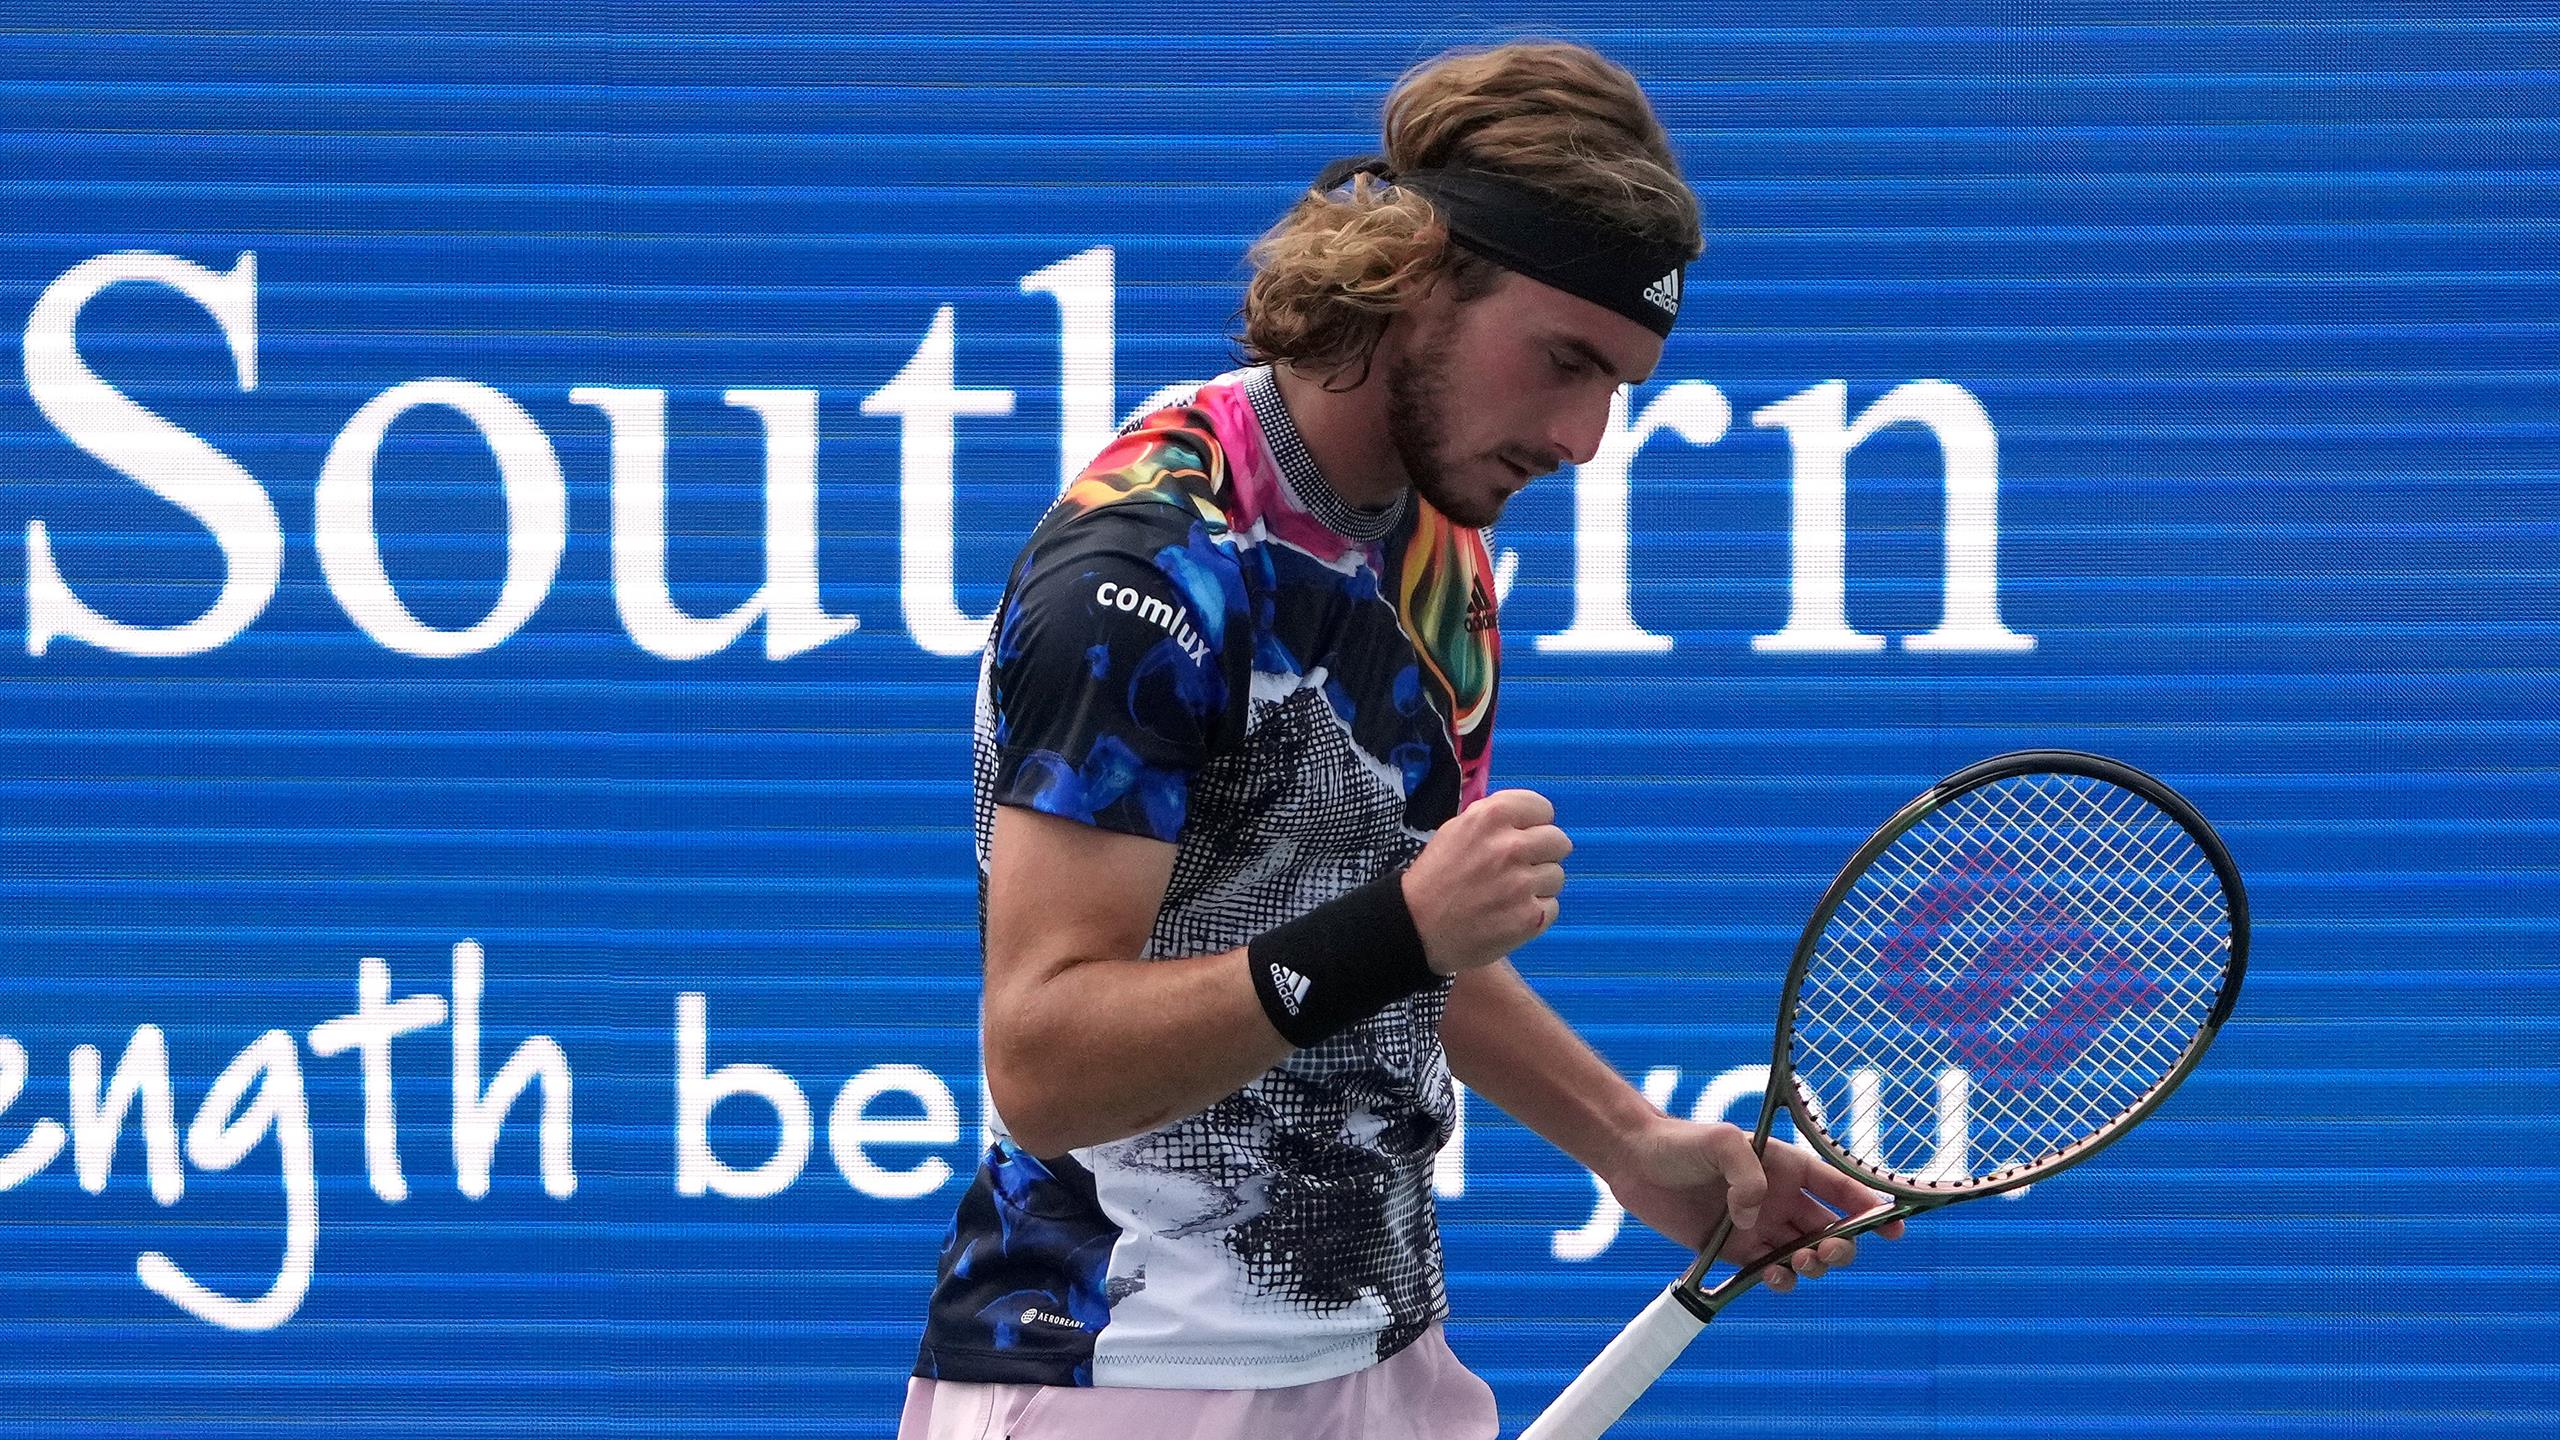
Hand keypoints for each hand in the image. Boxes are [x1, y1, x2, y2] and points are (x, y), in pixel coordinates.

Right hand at [1402, 789, 1571, 976]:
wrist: (1417, 927)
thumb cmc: (1436, 876)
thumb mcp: (1457, 829)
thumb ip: (1494, 819)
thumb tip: (1530, 820)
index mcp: (1491, 817)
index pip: (1543, 809)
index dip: (1534, 824)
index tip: (1523, 836)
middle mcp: (1511, 846)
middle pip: (1558, 842)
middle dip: (1542, 854)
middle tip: (1520, 868)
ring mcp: (1523, 883)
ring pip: (1557, 876)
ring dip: (1539, 885)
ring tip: (1510, 895)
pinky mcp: (1530, 917)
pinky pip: (1552, 906)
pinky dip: (1535, 912)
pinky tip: (1511, 914)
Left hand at [1602, 1115, 1905, 1292]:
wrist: (1634, 1161)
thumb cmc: (1680, 1142)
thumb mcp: (1722, 1141)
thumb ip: (1747, 1176)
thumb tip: (1755, 1219)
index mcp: (1788, 1167)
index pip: (1842, 1190)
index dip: (1873, 1209)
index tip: (1894, 1228)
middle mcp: (1780, 1199)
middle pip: (1831, 1231)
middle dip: (1843, 1246)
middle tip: (1826, 1251)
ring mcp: (1759, 1227)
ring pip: (1806, 1256)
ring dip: (1813, 1266)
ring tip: (1798, 1262)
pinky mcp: (1734, 1251)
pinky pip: (1769, 1273)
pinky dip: (1780, 1281)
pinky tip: (1773, 1276)